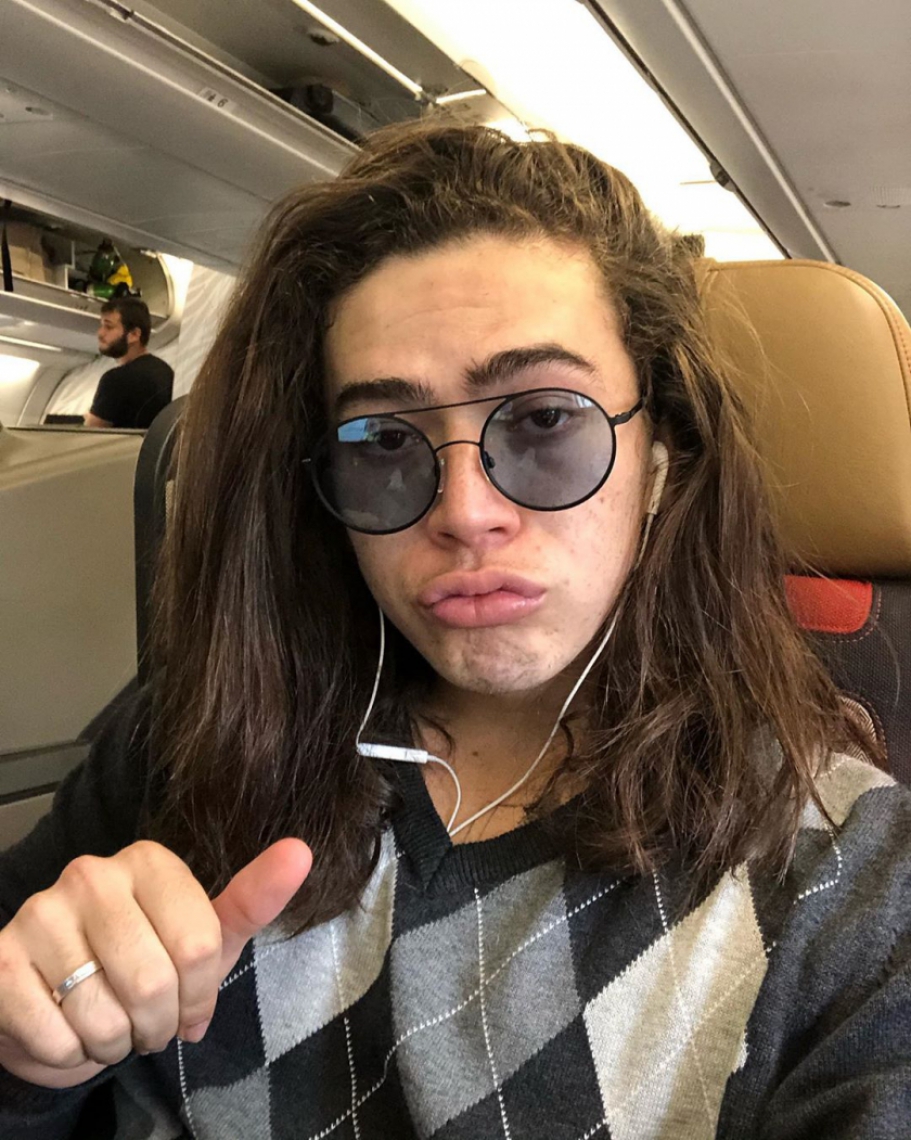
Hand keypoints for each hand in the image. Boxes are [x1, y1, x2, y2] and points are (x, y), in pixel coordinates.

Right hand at [0, 838, 310, 1087]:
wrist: (50, 999)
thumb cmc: (140, 965)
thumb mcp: (203, 938)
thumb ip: (253, 899)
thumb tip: (301, 851)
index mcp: (148, 861)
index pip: (200, 946)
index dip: (199, 996)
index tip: (188, 1002)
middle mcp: (91, 873)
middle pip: (155, 981)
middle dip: (157, 1025)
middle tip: (145, 1021)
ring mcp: (40, 912)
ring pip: (105, 1014)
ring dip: (113, 1042)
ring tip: (108, 1023)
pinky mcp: (1, 960)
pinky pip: (56, 1036)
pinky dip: (70, 1053)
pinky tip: (66, 1027)